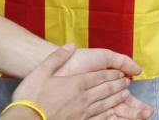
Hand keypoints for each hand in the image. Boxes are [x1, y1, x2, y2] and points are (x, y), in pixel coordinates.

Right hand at [9, 44, 151, 119]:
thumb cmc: (30, 98)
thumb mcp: (41, 72)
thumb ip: (57, 57)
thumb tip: (70, 45)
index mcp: (76, 83)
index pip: (101, 76)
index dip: (112, 74)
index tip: (121, 73)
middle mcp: (83, 98)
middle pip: (106, 90)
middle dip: (118, 85)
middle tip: (127, 83)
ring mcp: (82, 112)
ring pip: (105, 104)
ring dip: (116, 98)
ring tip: (125, 95)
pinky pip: (98, 118)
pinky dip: (107, 114)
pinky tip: (111, 113)